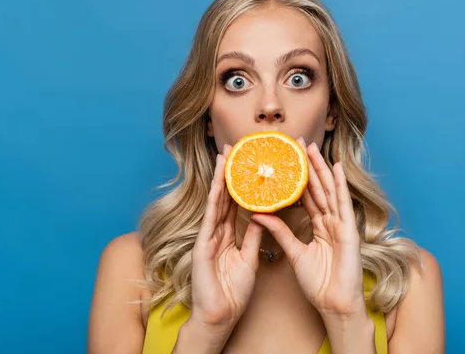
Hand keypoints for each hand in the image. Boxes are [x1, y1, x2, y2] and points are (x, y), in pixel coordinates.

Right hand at [189, 144, 263, 330]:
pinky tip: (217, 183)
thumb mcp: (249, 258)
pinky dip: (214, 199)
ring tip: (225, 156)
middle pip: (224, 197)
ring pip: (216, 202)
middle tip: (234, 149)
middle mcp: (216, 232)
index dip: (241, 184)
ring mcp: (208, 236)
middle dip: (229, 173)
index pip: (235, 204)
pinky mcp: (203, 245)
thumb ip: (253, 236)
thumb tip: (262, 216)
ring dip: (220, 179)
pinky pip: (211, 217)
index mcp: (227, 235)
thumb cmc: (233, 291)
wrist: (220, 314)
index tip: (248, 165)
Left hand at [251, 138, 365, 318]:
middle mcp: (331, 221)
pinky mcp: (348, 231)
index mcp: (320, 226)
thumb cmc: (319, 283)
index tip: (287, 160)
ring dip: (320, 168)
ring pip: (328, 190)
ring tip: (311, 147)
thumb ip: (280, 231)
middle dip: (308, 166)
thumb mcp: (294, 252)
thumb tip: (259, 214)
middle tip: (297, 143)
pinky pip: (343, 204)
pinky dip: (339, 185)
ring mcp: (341, 224)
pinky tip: (335, 167)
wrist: (334, 304)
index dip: (297, 178)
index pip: (306, 196)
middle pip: (317, 188)